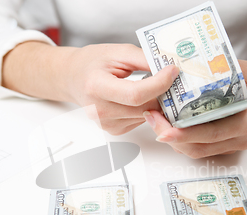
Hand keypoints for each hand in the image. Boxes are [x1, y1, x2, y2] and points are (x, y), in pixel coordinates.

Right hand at [3, 42, 178, 134]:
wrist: (73, 78)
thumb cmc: (92, 63)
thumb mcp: (117, 52)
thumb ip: (143, 59)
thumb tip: (169, 67)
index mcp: (97, 87)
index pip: (135, 94)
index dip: (159, 84)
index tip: (172, 71)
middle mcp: (100, 110)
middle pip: (144, 108)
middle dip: (163, 93)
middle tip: (171, 78)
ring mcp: (107, 123)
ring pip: (146, 116)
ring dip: (156, 101)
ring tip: (153, 85)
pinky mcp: (114, 130)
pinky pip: (141, 121)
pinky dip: (147, 109)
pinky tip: (141, 97)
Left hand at [142, 49, 246, 157]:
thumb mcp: (237, 69)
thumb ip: (212, 73)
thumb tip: (179, 70)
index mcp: (246, 121)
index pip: (210, 134)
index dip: (183, 134)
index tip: (162, 129)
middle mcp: (241, 138)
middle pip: (199, 147)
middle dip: (171, 137)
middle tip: (152, 119)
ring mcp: (234, 144)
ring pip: (196, 151)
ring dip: (174, 139)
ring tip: (156, 120)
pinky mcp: (226, 145)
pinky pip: (200, 147)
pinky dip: (183, 139)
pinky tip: (169, 124)